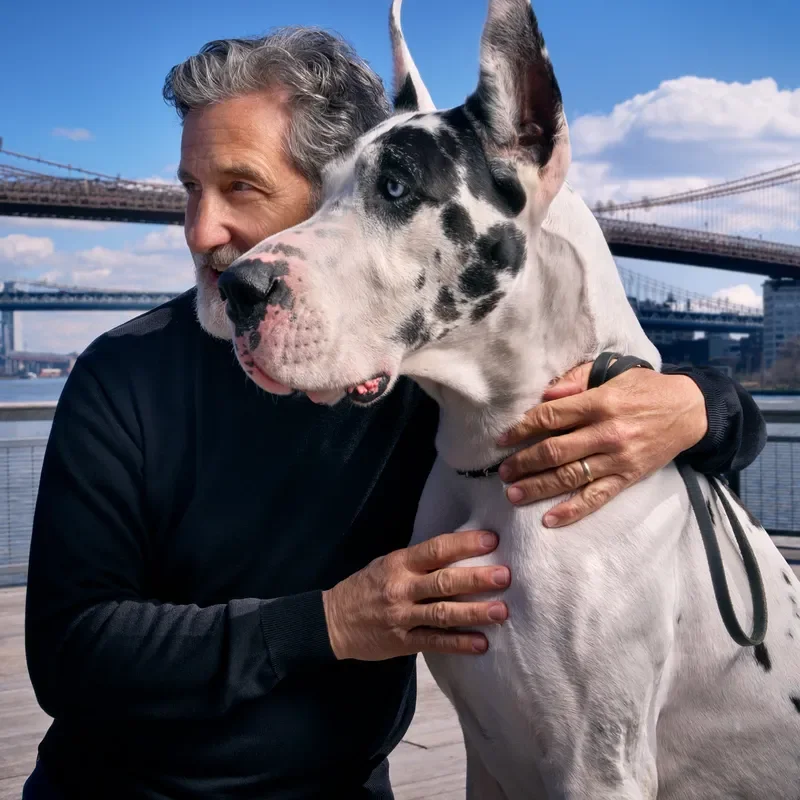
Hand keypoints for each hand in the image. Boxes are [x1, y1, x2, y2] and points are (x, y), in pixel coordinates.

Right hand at [322, 530, 509, 660]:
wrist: (333, 621)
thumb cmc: (367, 587)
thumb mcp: (387, 564)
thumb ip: (417, 561)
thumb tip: (458, 552)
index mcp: (400, 563)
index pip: (436, 549)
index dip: (464, 544)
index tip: (491, 539)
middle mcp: (402, 587)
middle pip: (443, 581)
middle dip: (476, 578)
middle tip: (505, 576)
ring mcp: (402, 616)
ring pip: (443, 613)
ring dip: (474, 613)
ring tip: (501, 612)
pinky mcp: (402, 642)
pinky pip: (435, 642)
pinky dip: (460, 644)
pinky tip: (482, 643)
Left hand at [496, 361, 707, 526]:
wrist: (688, 410)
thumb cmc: (644, 388)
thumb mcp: (611, 373)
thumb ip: (575, 381)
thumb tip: (545, 395)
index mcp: (599, 403)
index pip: (550, 418)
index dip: (521, 429)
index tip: (502, 440)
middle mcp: (606, 432)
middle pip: (554, 451)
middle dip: (523, 463)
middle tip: (502, 471)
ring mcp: (617, 459)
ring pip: (569, 477)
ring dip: (538, 487)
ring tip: (514, 494)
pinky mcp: (628, 477)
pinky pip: (597, 497)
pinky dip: (573, 510)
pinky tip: (550, 519)